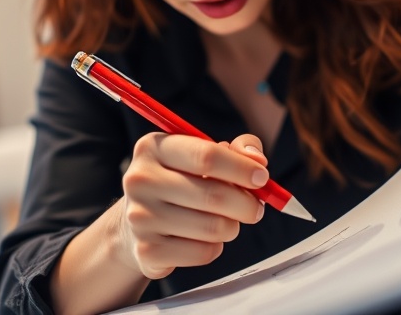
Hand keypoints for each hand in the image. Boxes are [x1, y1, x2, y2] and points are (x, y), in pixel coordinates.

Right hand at [118, 132, 268, 278]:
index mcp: (154, 147)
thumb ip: (237, 148)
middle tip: (256, 208)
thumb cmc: (181, 181)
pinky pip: (204, 252)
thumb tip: (258, 162)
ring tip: (226, 221)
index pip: (207, 156)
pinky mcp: (147, 251)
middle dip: (247, 204)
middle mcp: (140, 179)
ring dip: (232, 226)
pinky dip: (215, 247)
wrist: (137, 223)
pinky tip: (203, 239)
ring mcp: (140, 217)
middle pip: (214, 195)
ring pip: (213, 227)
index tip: (262, 178)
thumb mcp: (202, 153)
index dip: (242, 168)